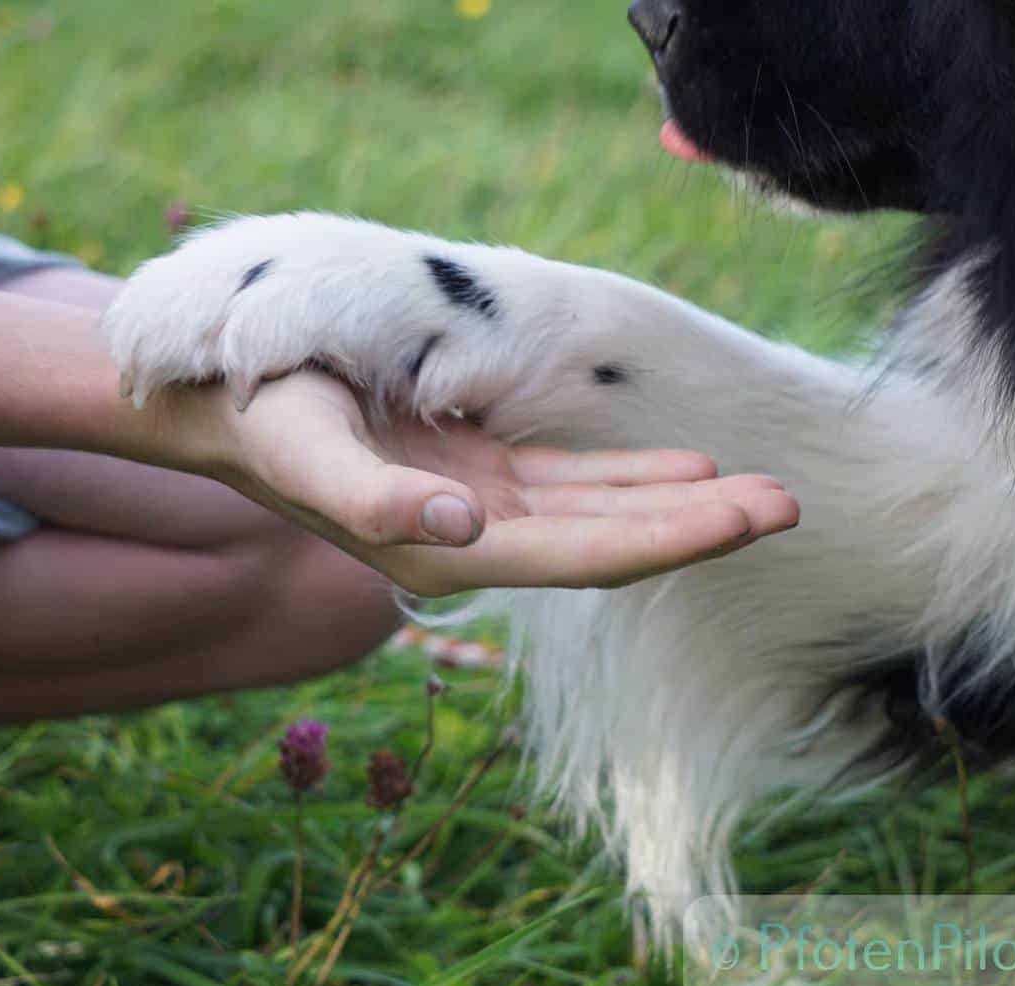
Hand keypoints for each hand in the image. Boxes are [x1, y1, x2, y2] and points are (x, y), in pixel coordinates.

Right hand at [154, 372, 799, 596]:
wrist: (220, 402)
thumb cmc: (258, 415)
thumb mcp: (302, 446)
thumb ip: (372, 501)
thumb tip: (459, 529)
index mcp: (443, 549)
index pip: (583, 554)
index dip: (669, 537)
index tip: (749, 518)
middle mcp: (474, 540)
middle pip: (612, 542)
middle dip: (702, 527)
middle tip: (794, 504)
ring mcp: (480, 509)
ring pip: (603, 516)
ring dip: (681, 503)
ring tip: (764, 491)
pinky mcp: (479, 473)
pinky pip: (573, 483)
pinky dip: (631, 478)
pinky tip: (688, 469)